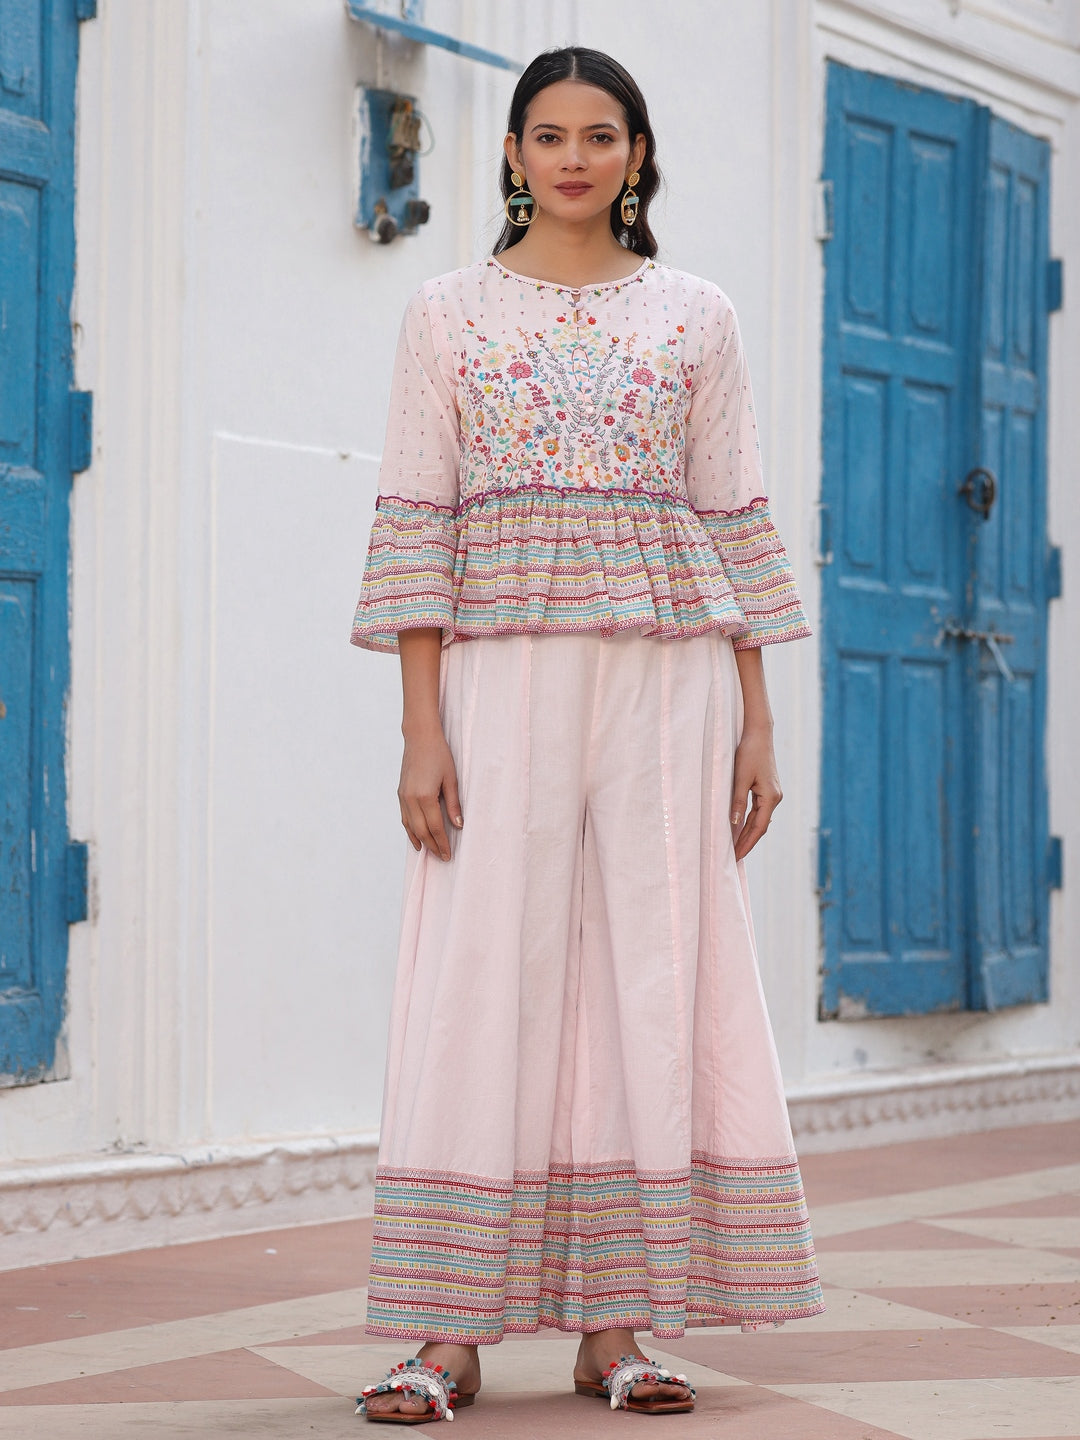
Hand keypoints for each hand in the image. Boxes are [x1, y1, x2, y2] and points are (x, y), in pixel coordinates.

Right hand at [398, 726, 462, 860]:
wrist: (420, 738)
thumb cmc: (439, 755)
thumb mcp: (451, 779)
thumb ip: (453, 804)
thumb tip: (458, 825)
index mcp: (425, 796)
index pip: (435, 827)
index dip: (442, 843)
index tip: (448, 855)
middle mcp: (411, 799)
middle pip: (421, 831)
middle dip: (432, 846)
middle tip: (442, 857)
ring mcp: (403, 796)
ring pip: (410, 826)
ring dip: (420, 841)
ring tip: (429, 852)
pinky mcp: (400, 793)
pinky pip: (404, 817)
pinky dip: (409, 830)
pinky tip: (416, 837)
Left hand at [730, 725, 781, 860]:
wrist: (759, 734)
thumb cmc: (749, 753)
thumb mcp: (740, 778)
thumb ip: (738, 801)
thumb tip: (734, 824)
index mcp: (771, 797)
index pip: (759, 828)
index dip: (747, 843)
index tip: (737, 856)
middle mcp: (775, 798)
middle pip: (760, 826)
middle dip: (747, 842)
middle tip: (733, 857)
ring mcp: (772, 794)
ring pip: (759, 819)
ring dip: (747, 833)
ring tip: (735, 847)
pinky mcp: (767, 789)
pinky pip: (758, 810)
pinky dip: (749, 821)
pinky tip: (740, 828)